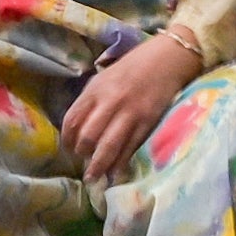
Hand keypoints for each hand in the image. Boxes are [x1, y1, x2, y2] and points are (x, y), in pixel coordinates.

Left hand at [62, 32, 202, 180]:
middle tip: (83, 163)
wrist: (168, 58)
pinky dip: (122, 162)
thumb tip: (79, 128)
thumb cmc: (134, 67)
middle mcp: (110, 102)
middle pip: (88, 136)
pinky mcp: (148, 121)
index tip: (69, 150)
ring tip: (94, 178)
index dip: (67, 140)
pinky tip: (116, 172)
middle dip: (82, 154)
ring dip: (99, 165)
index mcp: (95, 90)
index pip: (72, 120)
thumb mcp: (104, 78)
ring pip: (109, 146)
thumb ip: (91, 101)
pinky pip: (131, 146)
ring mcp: (130, 113)